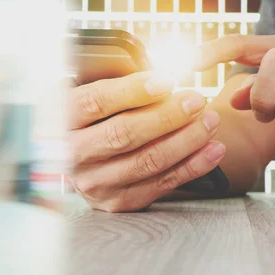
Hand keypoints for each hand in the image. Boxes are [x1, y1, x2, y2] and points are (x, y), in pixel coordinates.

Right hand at [68, 72, 225, 211]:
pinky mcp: (120, 201)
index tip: (167, 81)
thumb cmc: (97, 120)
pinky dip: (193, 166)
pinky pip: (163, 183)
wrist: (84, 166)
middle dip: (167, 116)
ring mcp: (96, 183)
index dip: (132, 91)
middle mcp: (74, 155)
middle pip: (124, 133)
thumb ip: (119, 88)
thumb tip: (161, 73)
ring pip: (147, 160)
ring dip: (186, 140)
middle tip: (197, 100)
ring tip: (211, 121)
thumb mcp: (94, 99)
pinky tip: (213, 149)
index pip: (95, 102)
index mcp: (61, 120)